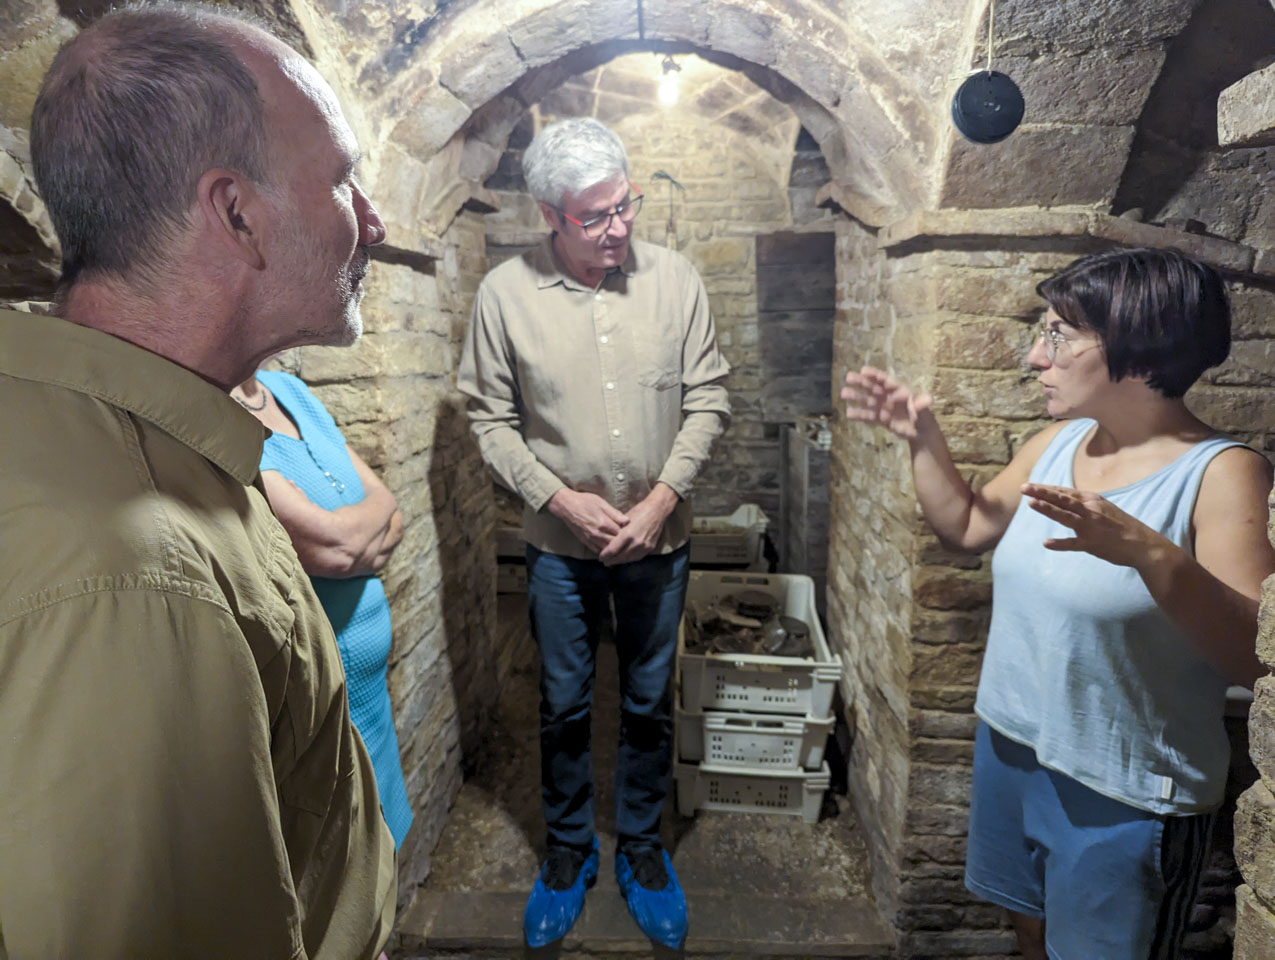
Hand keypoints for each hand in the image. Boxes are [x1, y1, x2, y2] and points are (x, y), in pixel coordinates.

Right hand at [547, 488, 628, 553]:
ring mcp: (590, 539)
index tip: (631, 531)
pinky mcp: (585, 542)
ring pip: (607, 549)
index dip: (627, 533)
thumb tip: (628, 521)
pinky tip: (609, 550)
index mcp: (603, 523)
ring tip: (621, 547)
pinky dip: (604, 552)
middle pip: (615, 543)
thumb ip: (615, 513)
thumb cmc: (584, 501)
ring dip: (614, 549)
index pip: (620, 533)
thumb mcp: (601, 503)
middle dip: (622, 543)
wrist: (566, 506)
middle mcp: (597, 534)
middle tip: (628, 541)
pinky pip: (597, 551)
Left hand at [598, 484, 678, 566]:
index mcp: (627, 534)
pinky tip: (625, 558)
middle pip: (620, 557)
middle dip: (611, 561)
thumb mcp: (623, 521)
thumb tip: (607, 541)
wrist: (656, 510)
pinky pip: (637, 557)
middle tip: (605, 562)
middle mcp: (635, 543)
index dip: (605, 555)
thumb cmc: (638, 511)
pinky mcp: (650, 548)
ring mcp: (644, 547)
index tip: (600, 557)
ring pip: (629, 559)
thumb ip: (616, 533)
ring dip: (620, 561)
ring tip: (613, 562)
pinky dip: (629, 559)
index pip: (612, 550)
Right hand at [840, 366, 933, 438]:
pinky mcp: (880, 419)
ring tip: (843, 393)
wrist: (921, 433)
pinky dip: (859, 414)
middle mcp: (889, 396)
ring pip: (868, 400)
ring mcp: (883, 407)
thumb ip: (923, 404)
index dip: (875, 375)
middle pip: (874, 387)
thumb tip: (928, 399)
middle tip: (848, 377)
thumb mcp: (925, 410)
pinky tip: (848, 413)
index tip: (863, 370)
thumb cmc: (924, 418)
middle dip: (861, 382)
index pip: (886, 381)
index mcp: (900, 390)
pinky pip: (869, 416)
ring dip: (856, 396)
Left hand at [1022, 482, 1172, 569]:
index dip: (1046, 489)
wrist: (1143, 544)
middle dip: (1042, 493)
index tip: (1030, 485)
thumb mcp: (1104, 508)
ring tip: (1030, 504)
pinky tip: (1046, 543)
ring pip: (1065, 516)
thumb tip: (1064, 498)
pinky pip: (1073, 544)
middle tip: (1023, 487)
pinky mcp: (1092, 544)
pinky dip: (1060, 544)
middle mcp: (1091, 511)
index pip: (1065, 492)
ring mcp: (1091, 527)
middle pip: (1062, 499)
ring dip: (1048, 510)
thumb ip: (1084, 504)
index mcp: (1093, 500)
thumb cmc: (1121, 525)